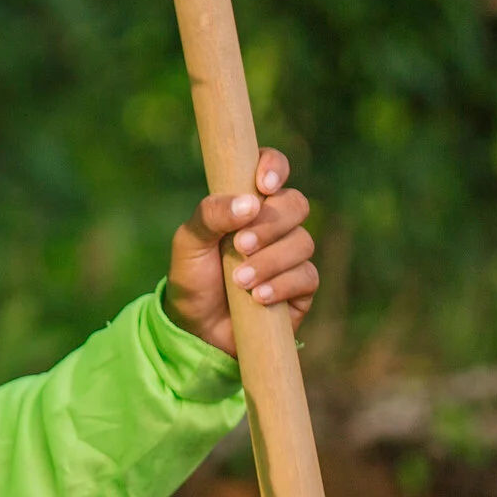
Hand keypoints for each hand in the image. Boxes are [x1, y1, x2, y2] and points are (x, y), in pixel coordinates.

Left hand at [162, 150, 316, 357]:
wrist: (197, 329)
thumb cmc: (192, 277)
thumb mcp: (189, 242)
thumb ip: (211, 215)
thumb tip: (249, 203)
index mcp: (248, 203)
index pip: (272, 169)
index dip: (275, 167)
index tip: (263, 185)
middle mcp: (274, 224)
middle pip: (296, 204)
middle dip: (270, 224)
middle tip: (240, 245)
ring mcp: (290, 255)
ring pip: (302, 242)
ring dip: (270, 260)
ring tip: (239, 280)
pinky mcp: (302, 288)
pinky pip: (307, 276)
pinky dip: (282, 284)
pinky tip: (258, 297)